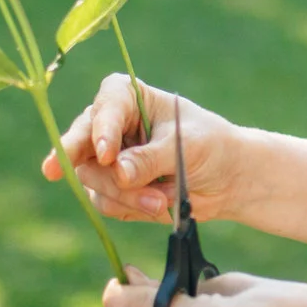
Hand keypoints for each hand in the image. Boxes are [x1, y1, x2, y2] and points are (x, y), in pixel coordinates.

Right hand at [43, 74, 258, 223]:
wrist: (226, 178)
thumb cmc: (209, 145)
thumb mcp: (184, 147)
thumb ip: (150, 158)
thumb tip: (118, 172)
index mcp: (129, 98)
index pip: (107, 105)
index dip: (102, 129)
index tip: (108, 155)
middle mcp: (109, 125)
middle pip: (83, 144)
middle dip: (98, 169)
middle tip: (81, 177)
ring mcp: (105, 159)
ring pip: (92, 178)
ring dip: (125, 194)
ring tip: (162, 201)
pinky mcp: (110, 189)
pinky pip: (106, 202)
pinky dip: (131, 208)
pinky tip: (157, 205)